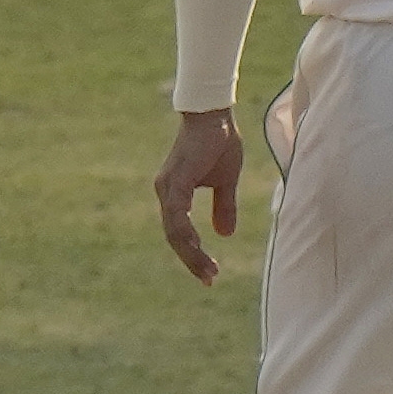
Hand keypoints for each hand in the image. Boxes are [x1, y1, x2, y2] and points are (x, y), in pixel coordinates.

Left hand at [154, 110, 245, 286]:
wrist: (215, 114)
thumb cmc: (219, 141)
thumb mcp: (225, 180)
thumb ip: (224, 206)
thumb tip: (224, 234)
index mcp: (175, 193)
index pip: (180, 233)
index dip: (193, 254)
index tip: (209, 274)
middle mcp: (166, 192)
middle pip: (174, 237)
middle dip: (192, 261)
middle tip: (209, 280)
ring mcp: (168, 187)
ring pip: (174, 230)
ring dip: (191, 253)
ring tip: (208, 271)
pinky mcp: (175, 180)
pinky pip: (177, 215)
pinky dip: (186, 234)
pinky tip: (199, 248)